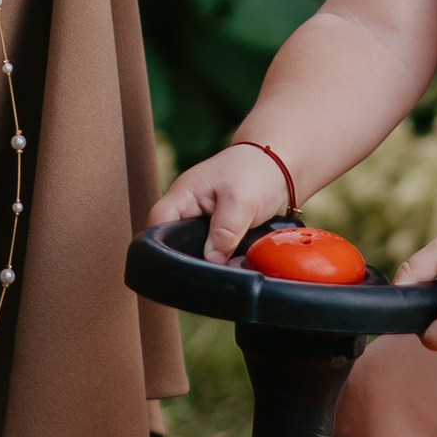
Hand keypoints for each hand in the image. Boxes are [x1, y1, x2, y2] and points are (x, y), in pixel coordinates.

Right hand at [150, 143, 292, 263]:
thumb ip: (224, 232)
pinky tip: (230, 263)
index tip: (181, 266)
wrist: (280, 168)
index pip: (157, 224)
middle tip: (209, 268)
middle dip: (188, 257)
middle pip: (173, 241)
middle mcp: (187, 209)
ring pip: (193, 250)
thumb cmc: (257, 172)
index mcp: (183, 195)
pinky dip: (220, 258)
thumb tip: (211, 261)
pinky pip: (211, 252)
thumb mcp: (241, 202)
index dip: (162, 246)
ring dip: (207, 259)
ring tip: (222, 266)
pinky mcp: (217, 232)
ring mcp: (201, 222)